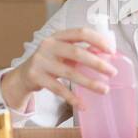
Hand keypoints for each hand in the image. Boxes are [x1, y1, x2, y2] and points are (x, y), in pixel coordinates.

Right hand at [0, 27, 117, 110]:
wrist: (24, 75)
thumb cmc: (50, 62)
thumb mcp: (63, 52)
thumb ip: (80, 52)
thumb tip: (107, 57)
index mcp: (59, 36)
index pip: (80, 32)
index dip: (97, 40)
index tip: (111, 51)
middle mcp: (48, 46)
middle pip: (76, 52)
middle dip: (97, 63)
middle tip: (112, 72)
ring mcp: (41, 61)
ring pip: (69, 73)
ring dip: (89, 82)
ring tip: (104, 89)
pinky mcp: (36, 77)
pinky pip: (58, 89)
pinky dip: (72, 98)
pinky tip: (83, 104)